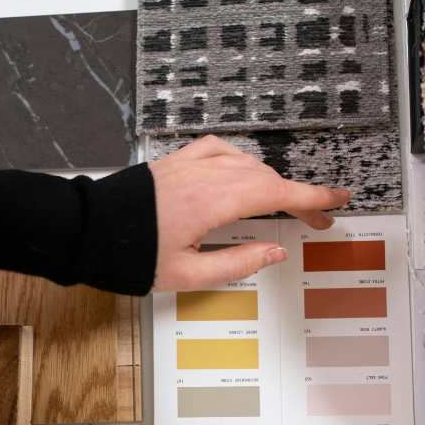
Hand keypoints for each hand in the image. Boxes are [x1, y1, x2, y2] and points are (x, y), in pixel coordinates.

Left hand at [149, 134, 351, 290]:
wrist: (85, 230)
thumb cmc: (130, 256)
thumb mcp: (188, 274)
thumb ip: (238, 263)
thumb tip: (276, 252)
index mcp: (213, 202)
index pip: (278, 195)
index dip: (314, 197)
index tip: (339, 200)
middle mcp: (206, 175)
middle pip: (268, 179)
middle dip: (297, 198)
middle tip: (315, 219)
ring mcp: (190, 163)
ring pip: (247, 164)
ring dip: (271, 183)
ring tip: (284, 205)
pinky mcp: (176, 161)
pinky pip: (220, 150)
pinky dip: (241, 161)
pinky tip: (243, 172)